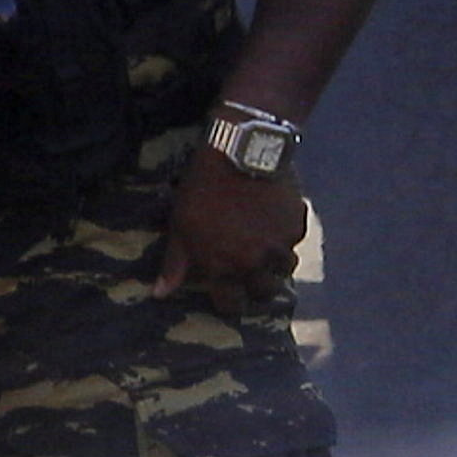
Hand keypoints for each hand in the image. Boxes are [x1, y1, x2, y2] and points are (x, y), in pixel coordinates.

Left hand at [143, 142, 309, 305]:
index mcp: (223, 268)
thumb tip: (159, 295)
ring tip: (267, 247)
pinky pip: (295, 239)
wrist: (239, 151)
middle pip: (264, 293)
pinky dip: (287, 233)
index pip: (232, 305)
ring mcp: (279, 245)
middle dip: (258, 286)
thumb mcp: (180, 225)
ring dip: (276, 262)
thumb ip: (174, 264)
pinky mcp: (297, 225)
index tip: (229, 294)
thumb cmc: (202, 189)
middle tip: (252, 272)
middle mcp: (254, 264)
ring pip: (285, 268)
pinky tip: (274, 218)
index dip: (230, 302)